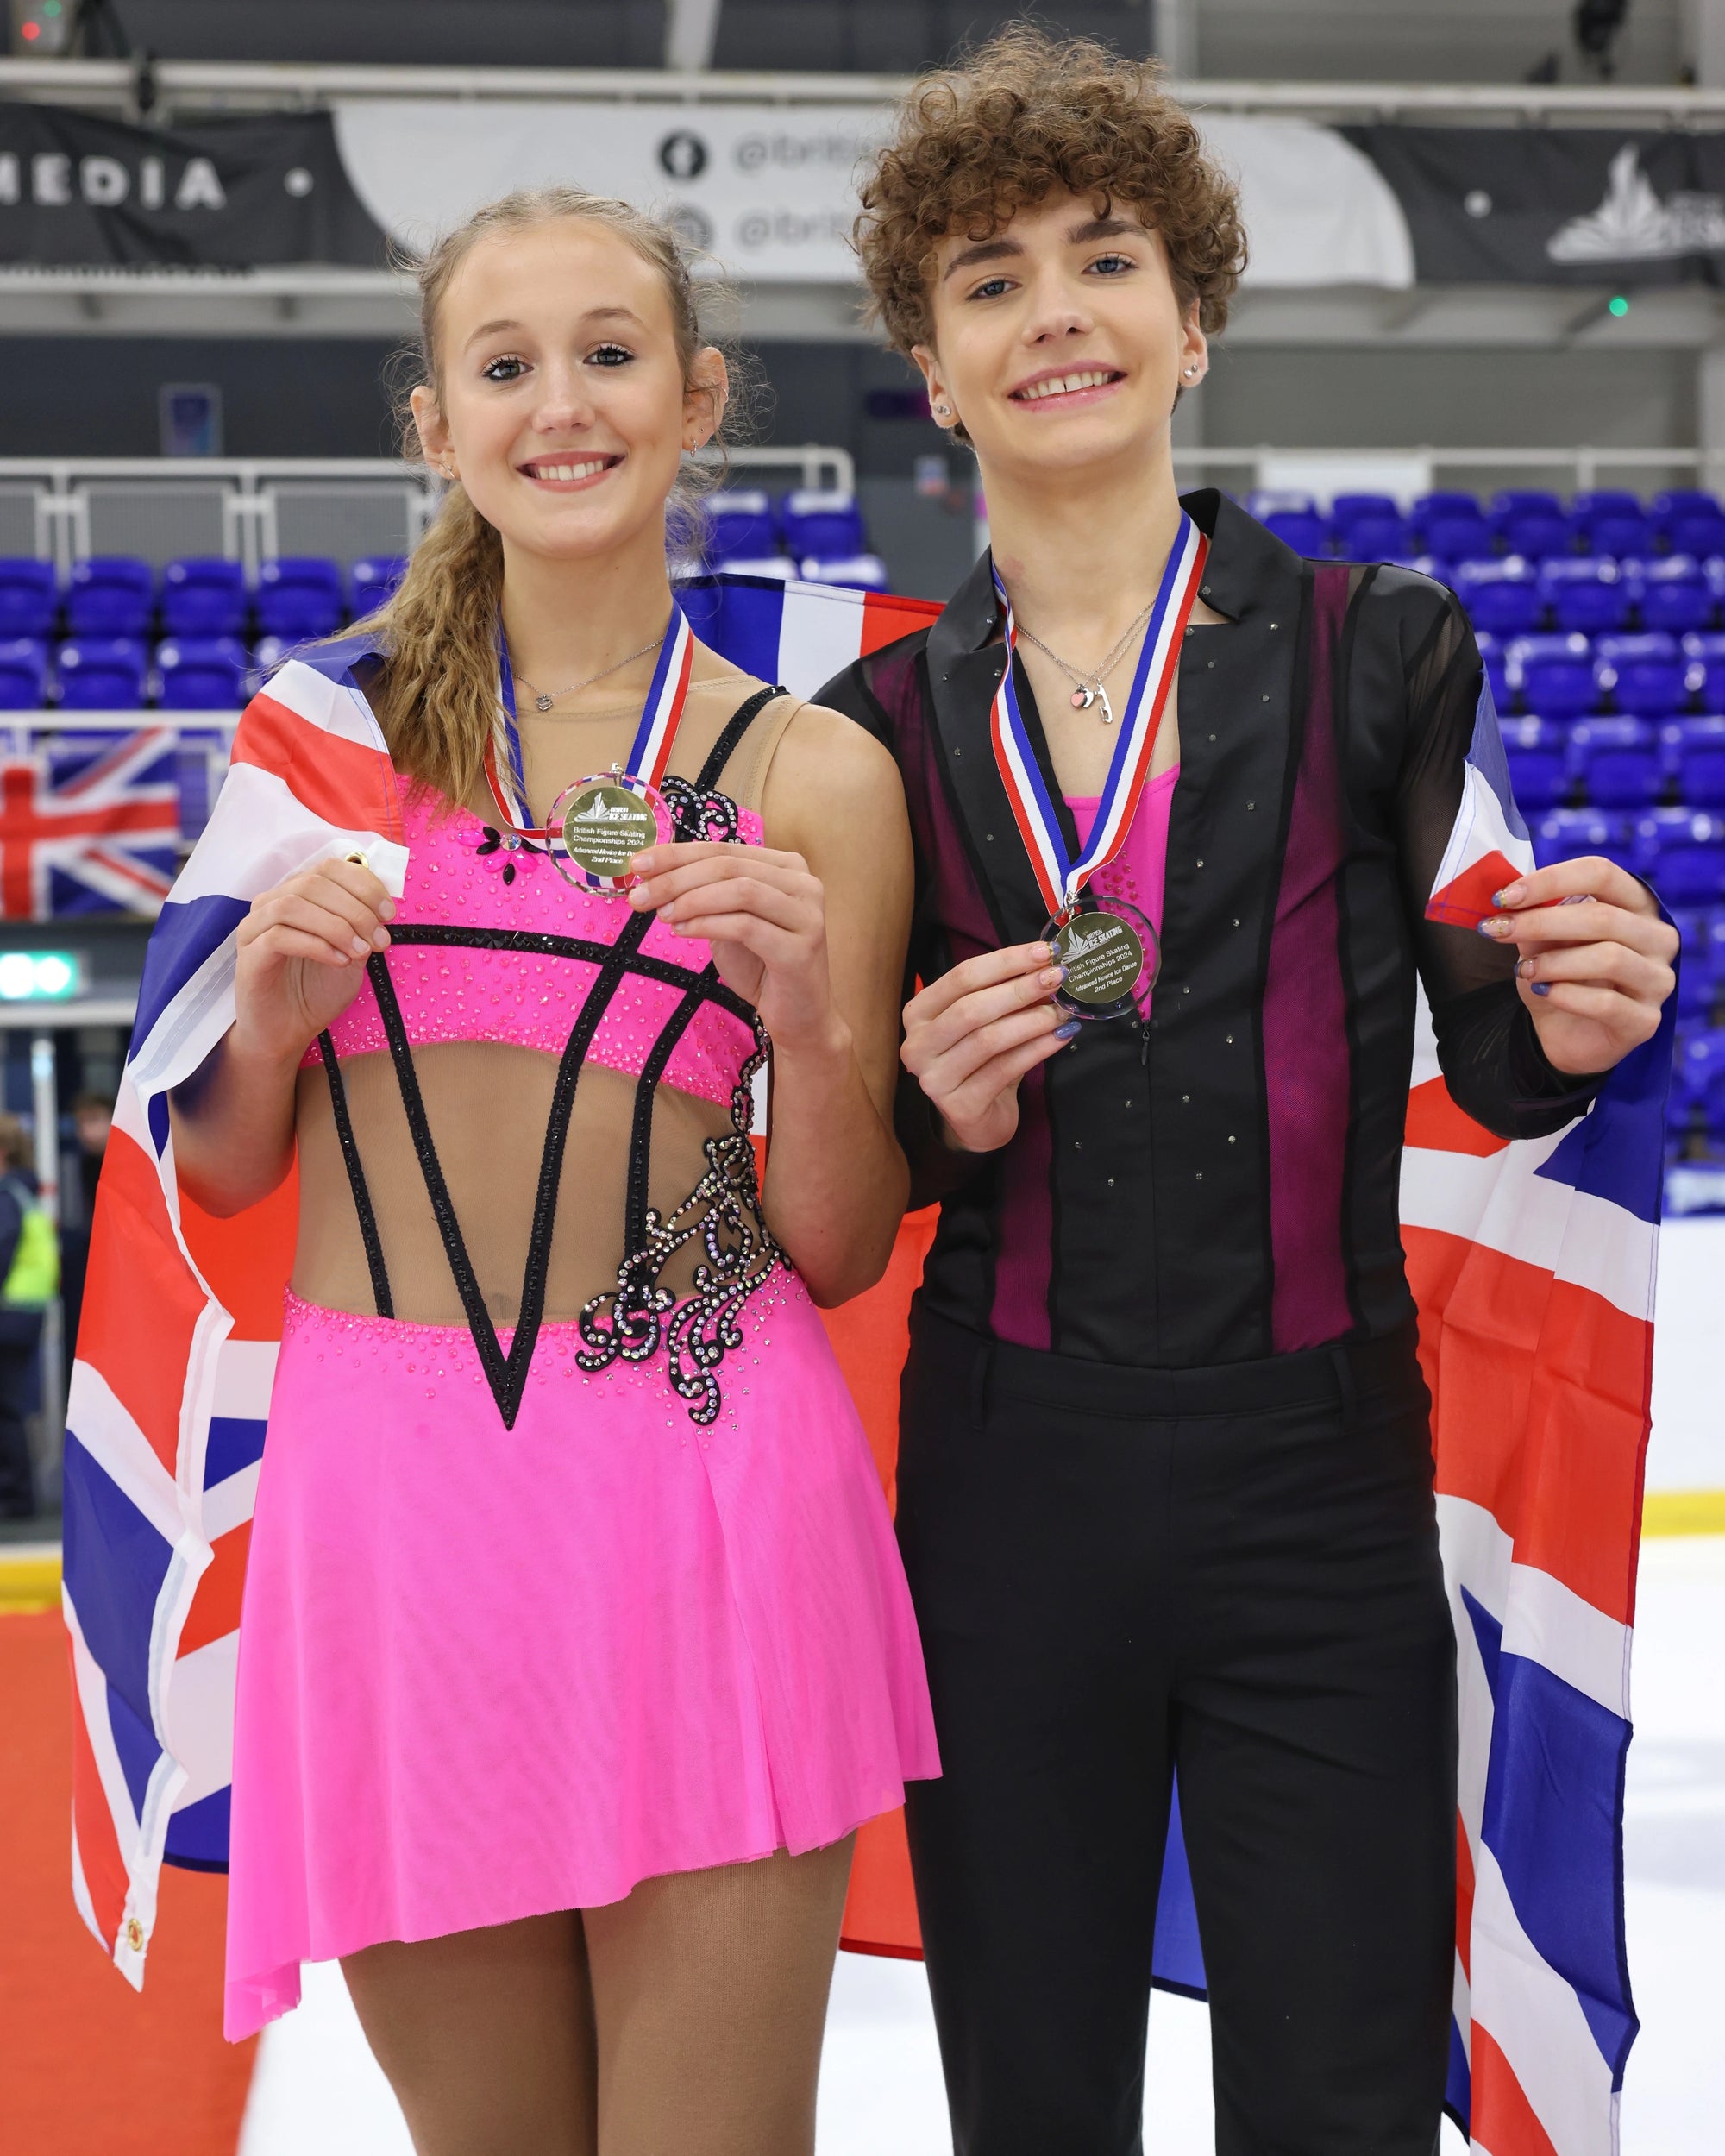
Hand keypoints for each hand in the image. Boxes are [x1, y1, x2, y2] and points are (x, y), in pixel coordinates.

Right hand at [233, 858, 394, 1065]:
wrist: (289, 1031)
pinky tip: (340, 962)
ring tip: (362, 952)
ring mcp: (255, 927)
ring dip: (337, 926)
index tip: (389, 914)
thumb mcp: (353, 953)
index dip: (364, 885)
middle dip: (356, 909)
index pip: (329, 867)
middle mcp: (273, 903)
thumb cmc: (318, 989)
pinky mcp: (248, 955)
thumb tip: (383, 907)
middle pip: (314, 882)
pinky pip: (279, 937)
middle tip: (379, 940)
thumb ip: (363, 927)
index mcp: (299, 894)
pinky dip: (316, 945)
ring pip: (293, 905)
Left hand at [627, 840, 842, 1054]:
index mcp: (787, 866)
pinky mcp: (801, 948)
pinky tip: (682, 931)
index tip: (638, 863)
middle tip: (639, 895)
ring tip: (662, 915)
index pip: (724, 850)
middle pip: (729, 866)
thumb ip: (704, 893)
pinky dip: (707, 925)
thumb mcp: (728, 919)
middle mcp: (804, 883)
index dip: (677, 854)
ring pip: (739, 891)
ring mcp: (807, 914)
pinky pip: (745, 926)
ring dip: (691, 901)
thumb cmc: (761, 965)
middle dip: (676, 878)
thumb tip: (651, 872)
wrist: (798, 1015)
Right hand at [901, 944, 1073, 1153]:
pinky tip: (1060, 1038)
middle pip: (972, 1007)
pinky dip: (1037, 1050)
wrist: (977, 1120)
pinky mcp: (959, 1105)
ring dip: (1032, 1021)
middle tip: (1058, 978)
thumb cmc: (981, 1062)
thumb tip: (1046, 966)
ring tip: (1063, 1011)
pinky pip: (1004, 1070)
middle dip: (1020, 989)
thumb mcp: (987, 1022)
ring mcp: (934, 1078)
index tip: (1044, 952)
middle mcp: (918, 1044)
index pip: (961, 977)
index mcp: (919, 1013)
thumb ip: (1005, 995)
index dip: (1006, 962)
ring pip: (988, 1039)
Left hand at [1477, 856, 1676, 1075]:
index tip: (1504, 897)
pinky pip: (1607, 1003)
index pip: (1602, 874)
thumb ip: (1533, 916)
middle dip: (1540, 922)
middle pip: (1603, 916)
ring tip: (1524, 970)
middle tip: (1497, 931)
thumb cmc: (1559, 976)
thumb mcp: (1541, 941)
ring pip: (1610, 957)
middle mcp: (1657, 937)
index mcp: (1636, 905)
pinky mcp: (1646, 1020)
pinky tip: (1544, 993)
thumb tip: (1508, 898)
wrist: (1564, 1033)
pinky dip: (1566, 995)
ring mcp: (1658, 980)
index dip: (1550, 880)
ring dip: (1554, 962)